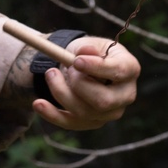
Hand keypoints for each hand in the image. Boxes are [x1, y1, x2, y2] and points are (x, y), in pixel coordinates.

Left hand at [0, 35, 140, 131]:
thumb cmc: (89, 53)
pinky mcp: (93, 122)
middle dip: (77, 85)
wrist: (81, 66)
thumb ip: (86, 47)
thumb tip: (85, 51)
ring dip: (61, 93)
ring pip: (84, 112)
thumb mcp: (88, 43)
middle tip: (63, 68)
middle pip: (103, 101)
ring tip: (51, 73)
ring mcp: (110, 112)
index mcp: (130, 69)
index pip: (119, 71)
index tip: (76, 61)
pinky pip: (71, 123)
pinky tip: (38, 103)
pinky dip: (52, 114)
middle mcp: (125, 95)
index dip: (98, 68)